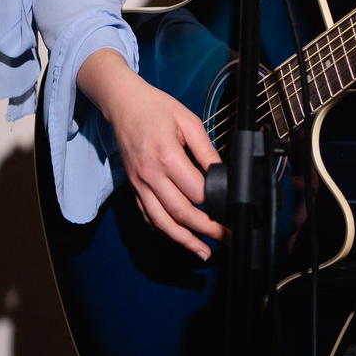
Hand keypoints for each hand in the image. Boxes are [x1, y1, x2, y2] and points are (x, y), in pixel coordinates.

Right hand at [77, 48, 223, 259]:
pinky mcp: (133, 187)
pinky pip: (148, 215)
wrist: (123, 104)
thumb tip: (223, 173)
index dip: (215, 203)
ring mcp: (139, 184)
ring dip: (183, 240)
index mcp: (167, 156)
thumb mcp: (188, 121)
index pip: (196, 191)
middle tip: (227, 238)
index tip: (231, 210)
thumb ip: (206, 150)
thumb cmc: (157, 109)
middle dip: (206, 230)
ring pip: (162, 221)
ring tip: (203, 251)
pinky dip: (163, 230)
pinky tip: (179, 237)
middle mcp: (150, 175)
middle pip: (180, 212)